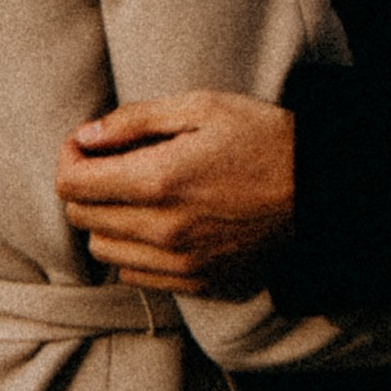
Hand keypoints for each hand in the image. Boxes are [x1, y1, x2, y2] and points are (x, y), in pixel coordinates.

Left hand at [55, 91, 297, 295]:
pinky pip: (136, 275)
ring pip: (105, 250)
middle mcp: (162, 230)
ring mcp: (179, 263)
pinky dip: (132, 249)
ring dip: (106, 219)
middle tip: (110, 161)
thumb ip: (137, 120)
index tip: (87, 142)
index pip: (73, 184)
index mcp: (159, 181)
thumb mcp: (203, 107)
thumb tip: (87, 135)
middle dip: (85, 185)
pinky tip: (157, 222)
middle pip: (82, 217)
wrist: (321, 191)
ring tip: (135, 192)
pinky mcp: (197, 282)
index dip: (70, 157)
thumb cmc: (263, 137)